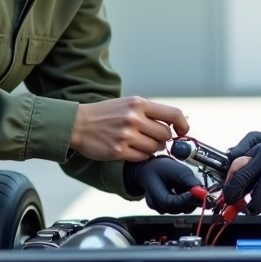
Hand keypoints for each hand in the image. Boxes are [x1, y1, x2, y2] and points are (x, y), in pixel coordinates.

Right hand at [70, 97, 189, 162]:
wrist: (78, 124)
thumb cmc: (105, 114)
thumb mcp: (128, 104)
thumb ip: (150, 112)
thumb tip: (173, 125)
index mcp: (138, 104)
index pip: (173, 114)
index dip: (183, 125)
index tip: (182, 131)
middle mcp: (133, 118)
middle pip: (165, 134)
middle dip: (163, 139)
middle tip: (152, 138)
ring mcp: (126, 135)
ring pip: (155, 148)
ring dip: (152, 148)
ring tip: (139, 142)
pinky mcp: (118, 151)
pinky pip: (142, 157)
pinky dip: (141, 156)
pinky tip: (131, 149)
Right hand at [123, 157, 202, 213]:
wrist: (148, 170)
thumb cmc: (160, 168)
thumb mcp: (177, 169)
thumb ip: (189, 181)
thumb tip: (203, 191)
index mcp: (155, 194)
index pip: (172, 203)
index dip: (187, 199)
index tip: (197, 191)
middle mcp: (156, 205)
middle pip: (177, 209)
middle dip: (190, 200)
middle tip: (197, 188)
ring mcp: (160, 208)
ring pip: (180, 209)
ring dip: (188, 200)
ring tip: (184, 186)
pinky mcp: (165, 208)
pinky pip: (179, 208)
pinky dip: (184, 200)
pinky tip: (181, 190)